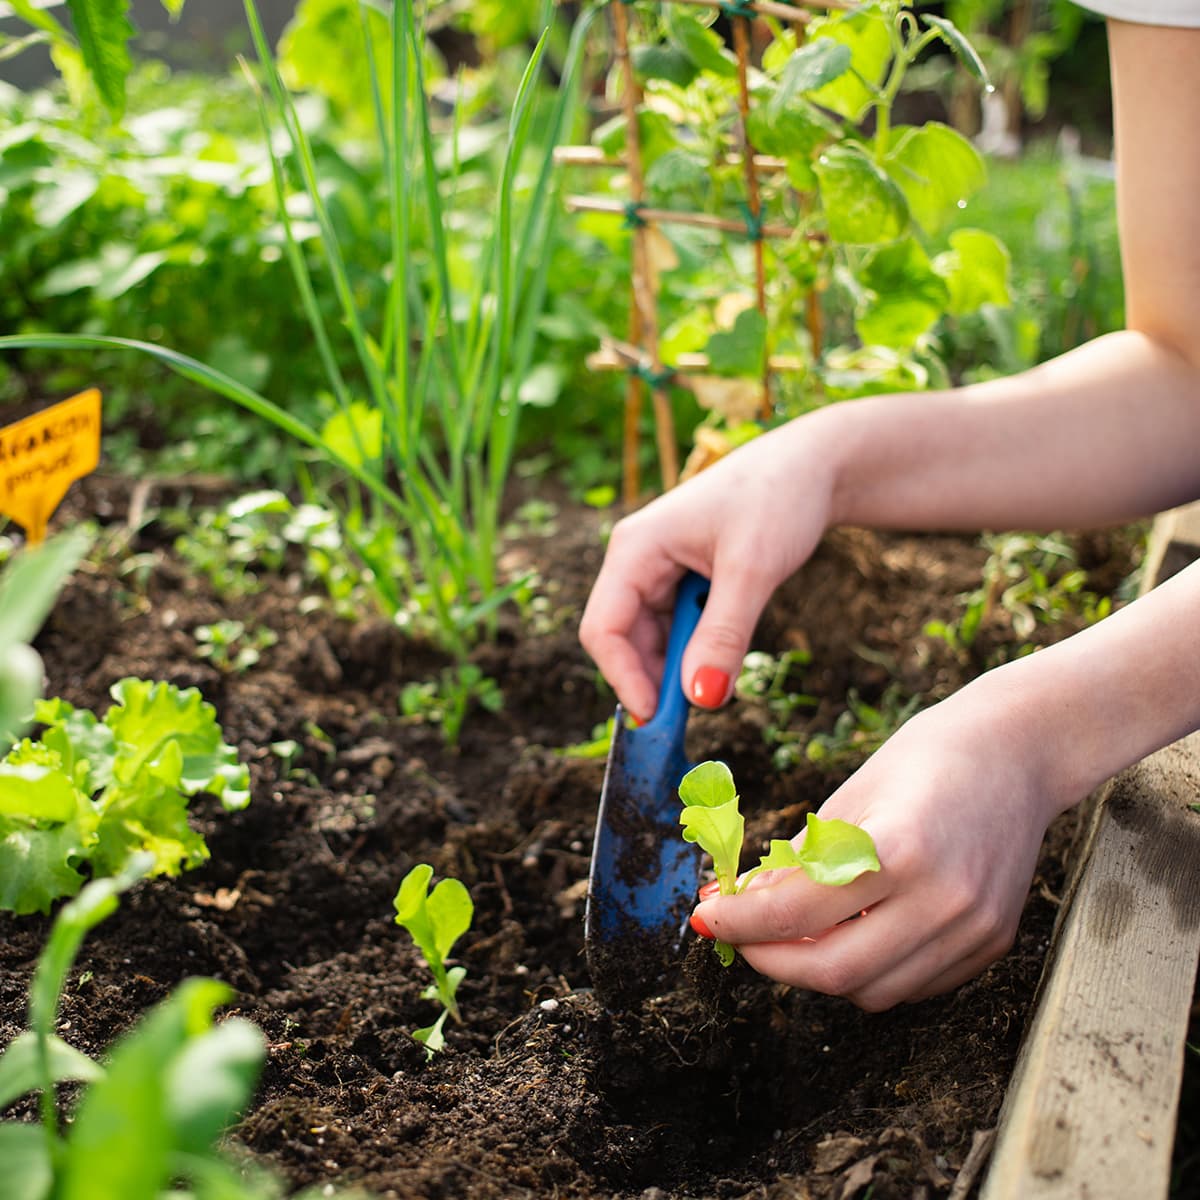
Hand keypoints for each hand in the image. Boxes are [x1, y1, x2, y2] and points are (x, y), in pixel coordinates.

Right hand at [579, 422, 834, 722]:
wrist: (814, 465)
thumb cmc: (779, 498)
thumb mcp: (752, 570)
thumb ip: (723, 636)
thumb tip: (701, 700)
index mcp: (635, 548)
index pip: (604, 628)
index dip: (624, 678)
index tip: (658, 718)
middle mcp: (638, 560)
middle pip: (623, 639)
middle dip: (652, 679)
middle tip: (692, 715)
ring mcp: (659, 570)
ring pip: (651, 638)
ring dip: (678, 667)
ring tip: (715, 684)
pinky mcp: (684, 579)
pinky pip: (677, 629)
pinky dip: (696, 651)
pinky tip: (723, 659)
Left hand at [690, 686, 1062, 1010]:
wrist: (1018, 751)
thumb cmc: (924, 759)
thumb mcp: (848, 798)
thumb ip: (798, 863)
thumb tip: (743, 906)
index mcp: (899, 848)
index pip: (797, 912)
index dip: (740, 922)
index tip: (707, 917)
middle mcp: (943, 899)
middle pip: (834, 971)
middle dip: (770, 960)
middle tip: (741, 936)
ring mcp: (973, 929)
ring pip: (873, 991)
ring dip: (817, 971)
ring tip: (791, 934)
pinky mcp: (991, 944)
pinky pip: (912, 985)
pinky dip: (868, 972)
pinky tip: (849, 934)